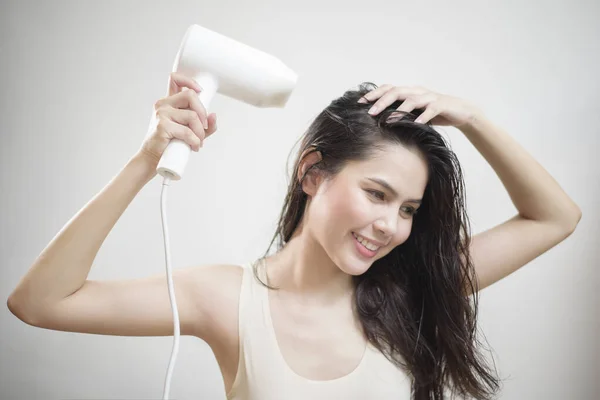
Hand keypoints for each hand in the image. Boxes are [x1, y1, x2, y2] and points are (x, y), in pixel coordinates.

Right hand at [138, 72, 217, 163]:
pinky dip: (195, 141)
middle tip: (204, 127)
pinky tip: (194, 147)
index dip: (189, 80)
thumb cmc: (171, 144)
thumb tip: (213, 115)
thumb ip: (205, 125)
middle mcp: (163, 104)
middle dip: (203, 112)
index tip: (200, 91)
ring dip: (200, 132)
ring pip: (192, 115)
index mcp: (169, 102)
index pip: (175, 79)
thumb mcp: (191, 132)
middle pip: (190, 95)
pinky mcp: (162, 126)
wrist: (152, 158)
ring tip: (198, 142)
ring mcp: (162, 114)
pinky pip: (187, 131)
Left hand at [358, 84, 482, 127]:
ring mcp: (430, 97)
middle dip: (382, 101)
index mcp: (409, 92)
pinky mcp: (441, 105)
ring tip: (389, 119)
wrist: (461, 112)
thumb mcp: (414, 114)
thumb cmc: (433, 114)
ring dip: (399, 109)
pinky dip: (423, 116)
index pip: (388, 89)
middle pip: (396, 91)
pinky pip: (431, 109)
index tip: (360, 102)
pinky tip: (416, 124)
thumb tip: (378, 122)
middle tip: (370, 112)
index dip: (374, 94)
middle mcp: (418, 91)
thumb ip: (400, 114)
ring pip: (412, 99)